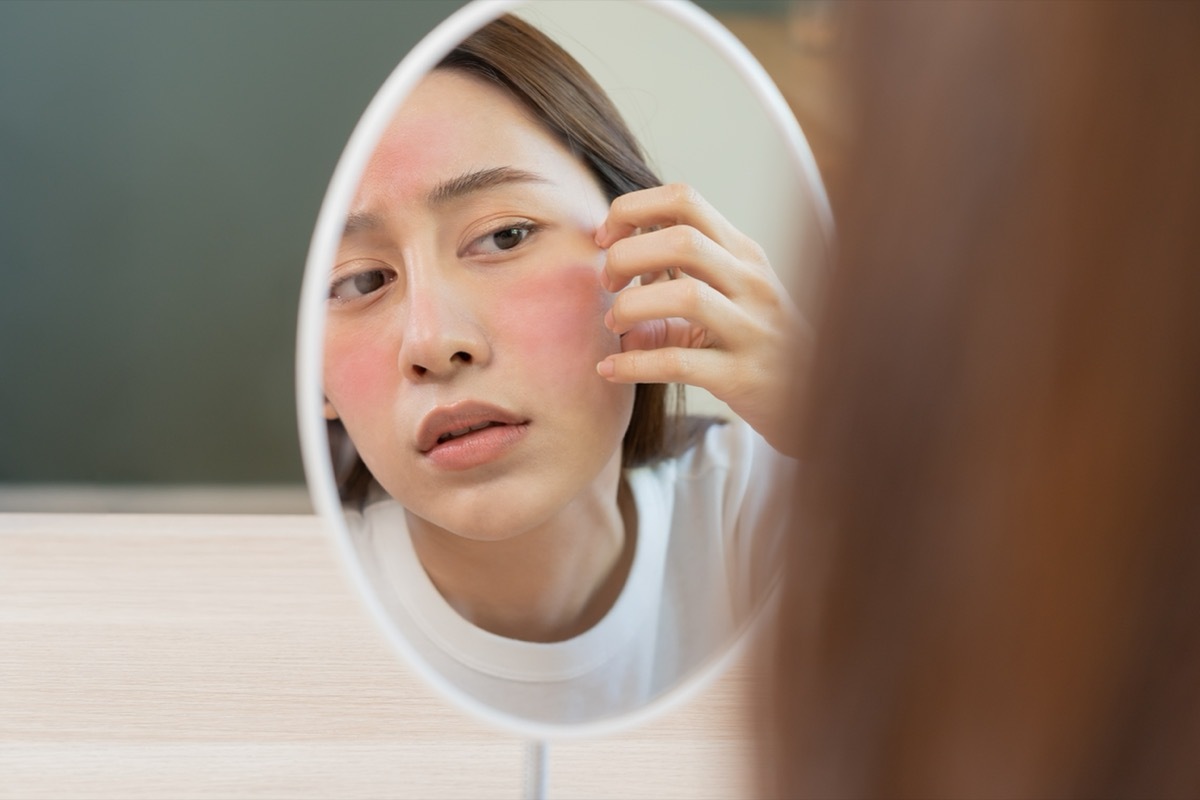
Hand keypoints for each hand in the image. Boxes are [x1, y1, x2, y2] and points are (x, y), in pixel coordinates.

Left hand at [594, 183, 809, 454]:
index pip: (684, 199)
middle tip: (608, 282)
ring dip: (631, 307)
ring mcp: (752, 329)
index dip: (633, 210)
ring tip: (613, 325)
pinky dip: (634, 364)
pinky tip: (610, 370)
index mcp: (742, 253)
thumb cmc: (757, 342)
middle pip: (681, 240)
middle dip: (627, 255)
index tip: (605, 238)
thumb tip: (614, 278)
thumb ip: (675, 280)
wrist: (815, 398)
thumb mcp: (726, 299)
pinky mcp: (743, 376)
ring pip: (685, 296)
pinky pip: (679, 363)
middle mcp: (752, 282)